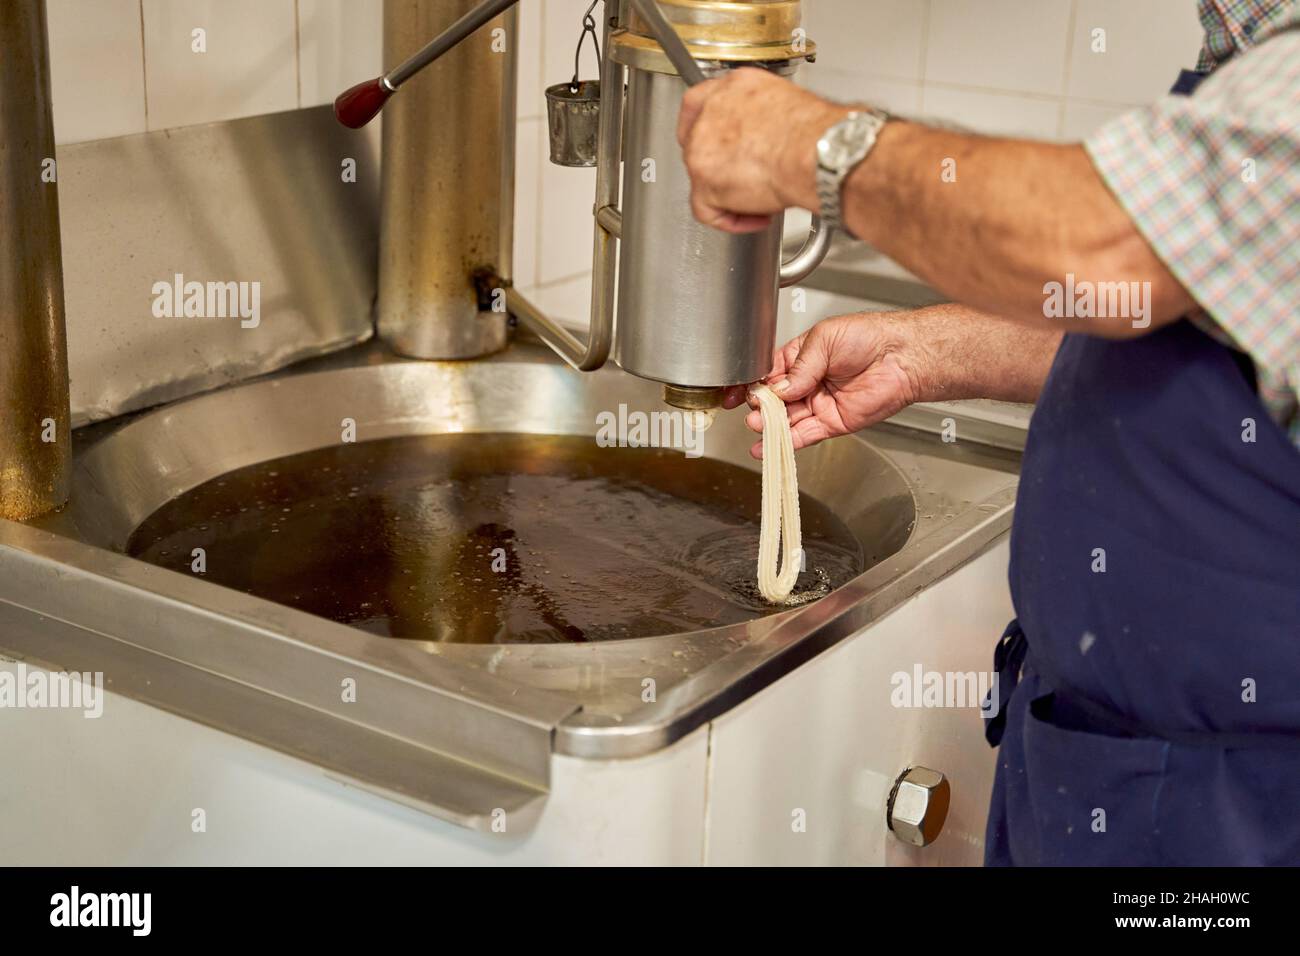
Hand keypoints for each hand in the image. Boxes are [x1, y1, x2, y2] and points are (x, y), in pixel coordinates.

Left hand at [677, 67, 849, 233]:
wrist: (816, 152)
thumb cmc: (815, 132)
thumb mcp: (785, 104)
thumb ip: (762, 118)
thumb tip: (767, 135)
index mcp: (732, 88)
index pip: (697, 104)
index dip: (701, 125)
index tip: (711, 141)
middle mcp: (711, 115)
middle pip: (696, 145)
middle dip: (721, 166)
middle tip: (747, 177)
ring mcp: (701, 149)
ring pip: (702, 179)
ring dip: (731, 194)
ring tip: (764, 198)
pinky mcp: (704, 183)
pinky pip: (707, 211)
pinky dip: (732, 220)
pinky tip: (757, 217)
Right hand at [723, 312, 929, 458]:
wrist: (902, 355)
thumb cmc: (869, 336)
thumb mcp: (823, 340)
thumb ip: (798, 367)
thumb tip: (778, 389)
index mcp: (801, 358)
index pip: (768, 374)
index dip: (751, 384)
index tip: (735, 392)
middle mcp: (808, 382)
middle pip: (774, 400)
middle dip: (760, 406)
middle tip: (753, 408)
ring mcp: (819, 404)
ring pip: (787, 420)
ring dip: (770, 425)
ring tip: (756, 425)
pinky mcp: (833, 422)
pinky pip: (805, 435)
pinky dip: (787, 442)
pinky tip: (768, 445)